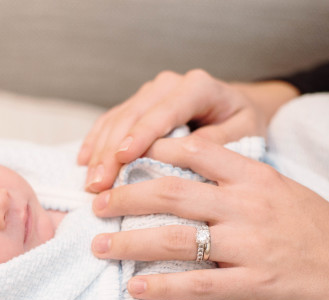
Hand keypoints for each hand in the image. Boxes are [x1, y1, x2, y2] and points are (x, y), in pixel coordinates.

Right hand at [78, 69, 297, 192]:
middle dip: (112, 152)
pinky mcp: (137, 104)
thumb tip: (183, 157)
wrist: (236, 107)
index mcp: (197, 87)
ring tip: (89, 183)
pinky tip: (82, 162)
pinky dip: (95, 141)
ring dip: (99, 152)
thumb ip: (218, 142)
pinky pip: (110, 120)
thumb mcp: (245, 132)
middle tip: (97, 184)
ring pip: (116, 119)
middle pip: (132, 117)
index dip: (141, 135)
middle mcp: (168, 84)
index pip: (163, 111)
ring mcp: (149, 92)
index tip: (124, 158)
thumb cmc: (242, 123)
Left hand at [90, 136, 328, 299]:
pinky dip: (162, 287)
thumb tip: (189, 178)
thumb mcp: (283, 192)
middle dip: (125, 197)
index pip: (194, 152)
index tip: (120, 158)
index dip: (150, 151)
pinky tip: (136, 288)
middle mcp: (249, 205)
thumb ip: (239, 182)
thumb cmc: (322, 233)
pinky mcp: (256, 285)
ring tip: (98, 247)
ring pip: (175, 238)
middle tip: (96, 203)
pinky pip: (198, 285)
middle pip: (172, 192)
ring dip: (129, 242)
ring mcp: (251, 245)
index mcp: (256, 177)